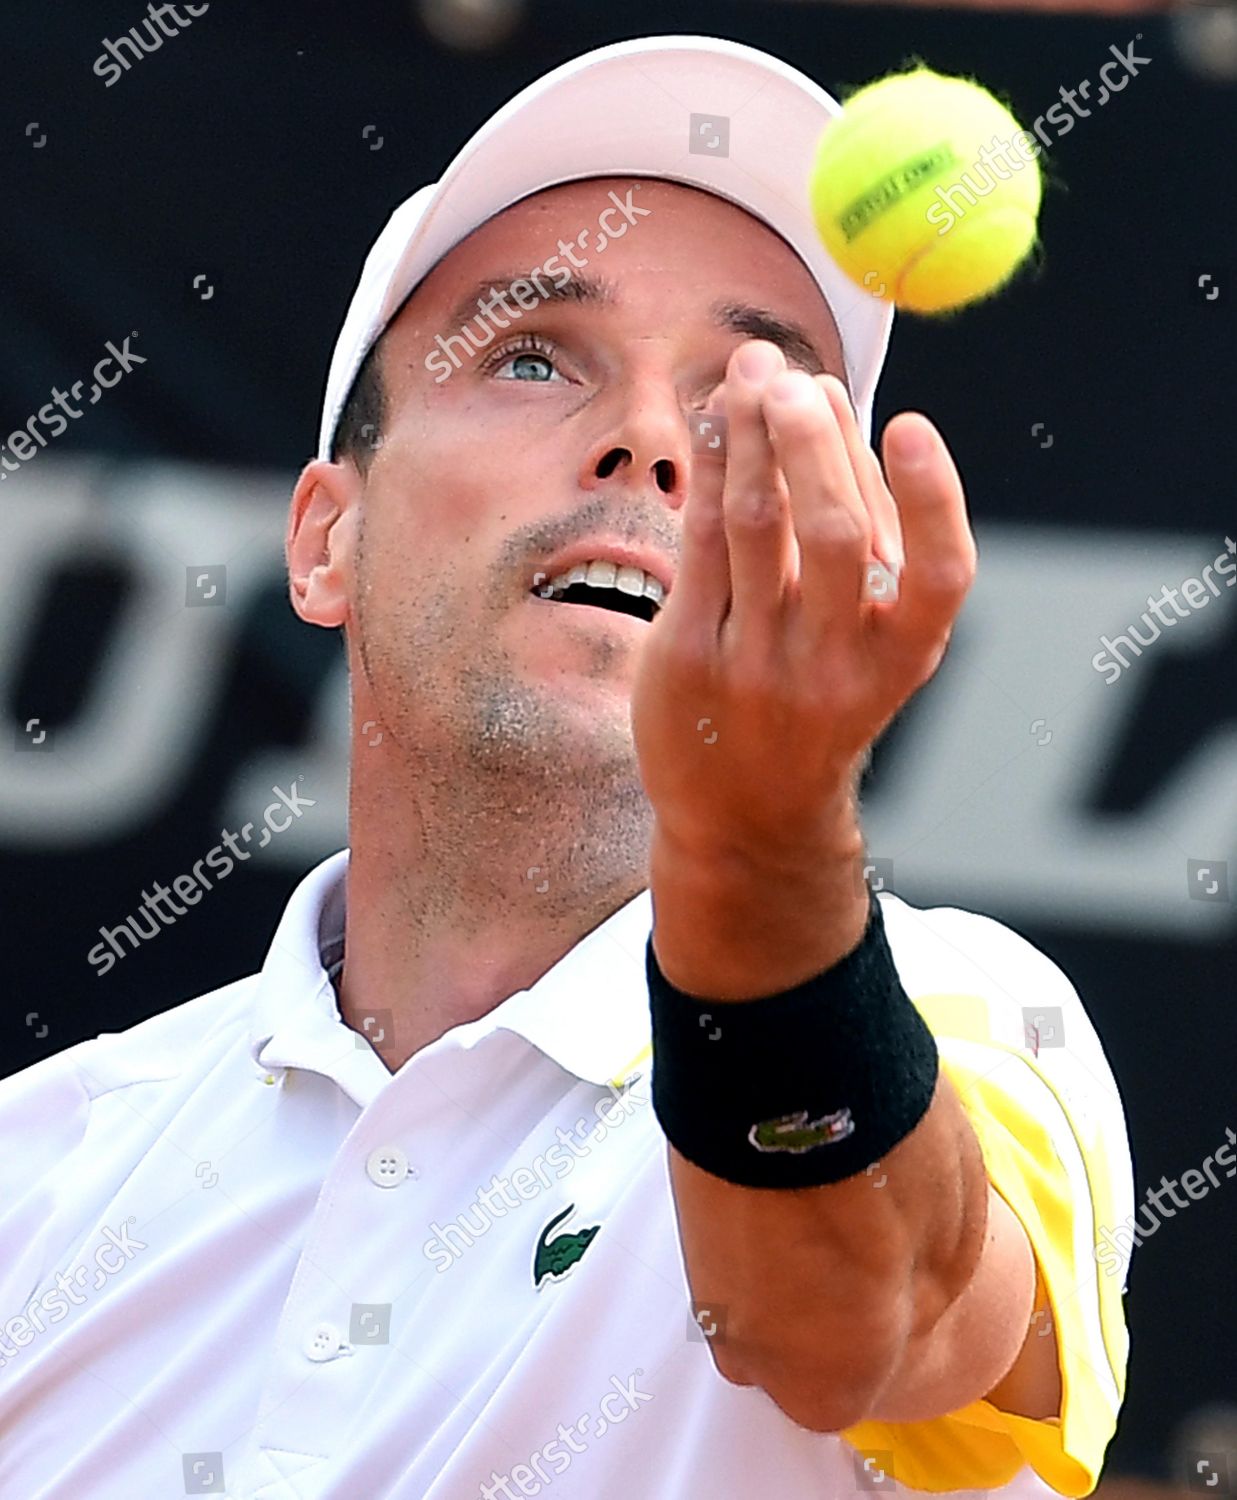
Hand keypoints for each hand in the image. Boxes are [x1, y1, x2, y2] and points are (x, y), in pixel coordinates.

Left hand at [631, 338, 975, 861]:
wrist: (745, 815)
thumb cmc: (816, 697)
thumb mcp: (865, 639)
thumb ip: (860, 530)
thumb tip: (828, 399)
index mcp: (902, 657)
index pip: (938, 573)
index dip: (930, 497)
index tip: (906, 424)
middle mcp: (834, 666)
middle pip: (832, 534)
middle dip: (812, 441)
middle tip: (794, 375)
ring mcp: (756, 664)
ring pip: (755, 526)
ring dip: (752, 435)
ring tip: (752, 370)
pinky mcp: (689, 655)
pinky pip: (699, 542)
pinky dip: (710, 470)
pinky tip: (716, 419)